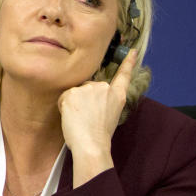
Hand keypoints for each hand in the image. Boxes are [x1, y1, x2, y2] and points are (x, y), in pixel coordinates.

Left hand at [57, 49, 137, 186]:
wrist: (91, 144)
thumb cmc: (99, 136)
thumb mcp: (110, 115)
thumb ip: (104, 101)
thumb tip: (91, 99)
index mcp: (118, 95)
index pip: (123, 76)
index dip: (128, 63)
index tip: (132, 51)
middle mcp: (104, 88)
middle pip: (88, 87)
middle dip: (84, 99)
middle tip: (86, 118)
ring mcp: (88, 88)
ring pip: (75, 92)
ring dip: (73, 103)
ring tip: (80, 119)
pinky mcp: (73, 92)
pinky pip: (63, 97)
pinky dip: (63, 107)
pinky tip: (71, 117)